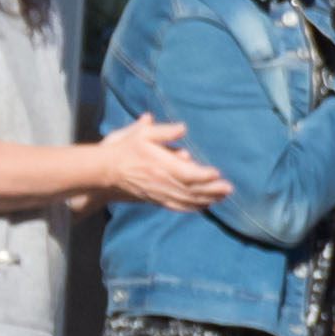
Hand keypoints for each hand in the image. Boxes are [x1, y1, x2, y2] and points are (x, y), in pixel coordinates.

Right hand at [94, 114, 225, 210]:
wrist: (105, 171)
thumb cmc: (125, 150)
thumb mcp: (142, 134)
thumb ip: (163, 131)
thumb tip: (183, 128)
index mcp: (161, 166)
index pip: (186, 173)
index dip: (203, 175)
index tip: (217, 173)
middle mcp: (162, 183)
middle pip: (191, 189)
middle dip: (211, 190)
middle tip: (229, 189)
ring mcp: (158, 193)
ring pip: (186, 200)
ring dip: (205, 200)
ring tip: (221, 198)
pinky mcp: (155, 199)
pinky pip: (176, 206)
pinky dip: (191, 207)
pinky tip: (202, 207)